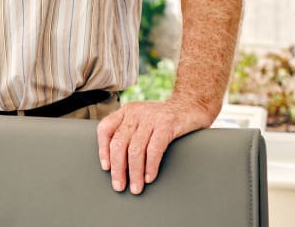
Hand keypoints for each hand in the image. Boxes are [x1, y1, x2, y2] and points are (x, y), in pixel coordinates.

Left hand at [96, 99, 213, 193]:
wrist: (191, 106)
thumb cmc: (164, 120)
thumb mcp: (141, 121)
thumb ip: (129, 133)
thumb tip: (115, 163)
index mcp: (126, 111)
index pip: (105, 129)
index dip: (103, 150)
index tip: (106, 168)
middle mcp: (135, 112)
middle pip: (119, 143)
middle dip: (118, 168)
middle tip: (119, 186)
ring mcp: (150, 117)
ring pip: (135, 149)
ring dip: (135, 173)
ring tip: (136, 187)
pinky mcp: (167, 124)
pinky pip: (154, 149)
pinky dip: (150, 166)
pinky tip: (149, 177)